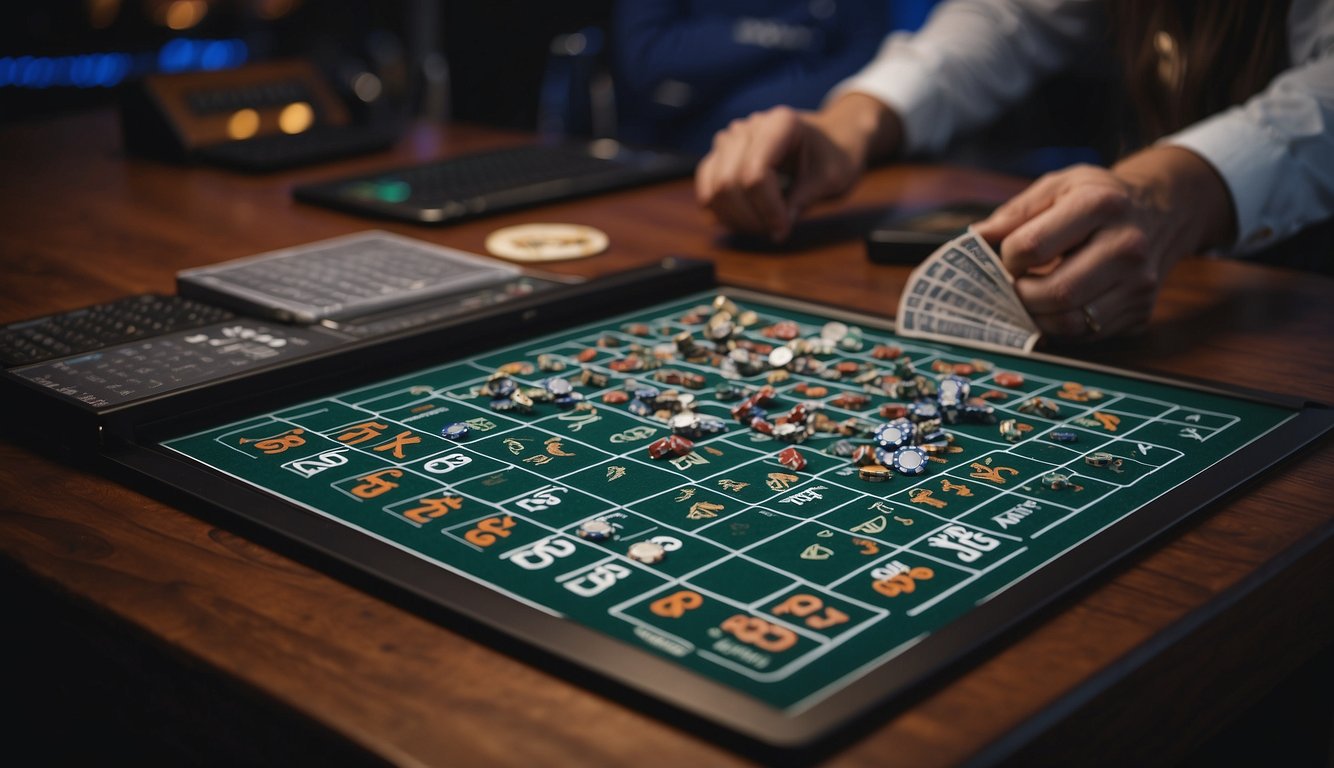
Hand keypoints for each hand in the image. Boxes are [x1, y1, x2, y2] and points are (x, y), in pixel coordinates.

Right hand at [695, 94, 900, 240]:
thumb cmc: (832, 155)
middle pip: (728, 183)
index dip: (766, 209)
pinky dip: (721, 211)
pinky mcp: (718, 156)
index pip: (755, 174)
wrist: (827, 140)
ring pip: (712, 189)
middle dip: (749, 217)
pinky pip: (705, 189)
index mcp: (779, 124)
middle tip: (774, 231)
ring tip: (761, 227)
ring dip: (734, 218)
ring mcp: (728, 140)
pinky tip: (745, 220)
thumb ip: (803, 199)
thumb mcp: (831, 177)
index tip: (784, 229)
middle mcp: (747, 128)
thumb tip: (777, 228)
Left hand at [972, 146, 1235, 340]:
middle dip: (1021, 296)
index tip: (1010, 257)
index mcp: (1100, 204)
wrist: (1163, 211)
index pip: (1031, 247)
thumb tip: (973, 242)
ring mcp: (1139, 283)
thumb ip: (1013, 214)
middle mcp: (1127, 245)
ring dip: (1038, 318)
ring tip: (1031, 298)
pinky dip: (1061, 328)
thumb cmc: (1098, 198)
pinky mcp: (1142, 311)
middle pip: (1055, 293)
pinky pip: (1087, 336)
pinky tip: (1057, 307)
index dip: (1008, 258)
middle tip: (1014, 286)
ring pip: (1071, 323)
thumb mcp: (1057, 187)